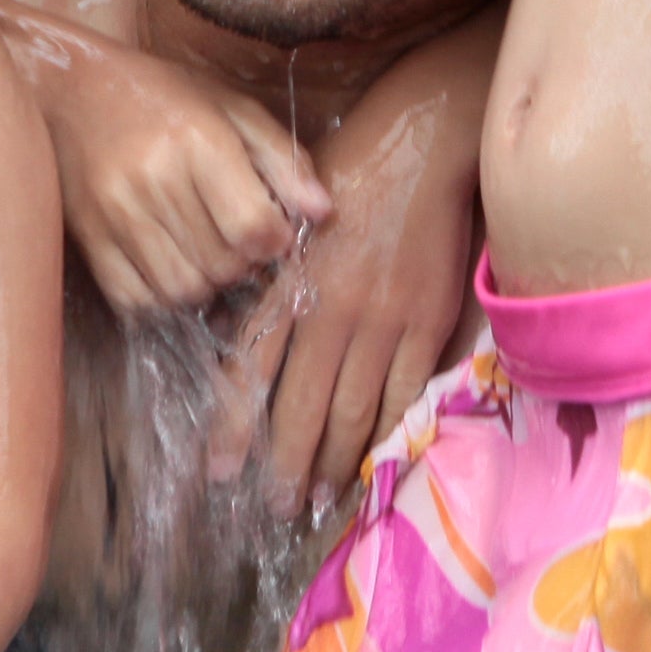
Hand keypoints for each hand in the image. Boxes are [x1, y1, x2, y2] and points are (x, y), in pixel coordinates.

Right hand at [24, 25, 332, 312]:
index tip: (274, 233)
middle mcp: (155, 178)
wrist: (71, 88)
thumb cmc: (164, 94)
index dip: (275, 242)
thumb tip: (322, 212)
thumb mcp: (232, 107)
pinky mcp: (89, 238)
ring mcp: (116, 213)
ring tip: (209, 255)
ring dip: (208, 285)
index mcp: (198, 139)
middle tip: (241, 244)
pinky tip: (172, 266)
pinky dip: (163, 299)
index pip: (252, 225)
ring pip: (183, 290)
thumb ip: (283, 157)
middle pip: (222, 264)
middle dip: (245, 265)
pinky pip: (137, 300)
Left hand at [223, 84, 475, 516]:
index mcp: (291, 284)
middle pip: (305, 406)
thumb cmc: (350, 172)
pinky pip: (407, 392)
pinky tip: (381, 459)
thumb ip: (275, 282)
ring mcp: (384, 320)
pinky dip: (391, 431)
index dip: (235, 426)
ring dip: (337, 462)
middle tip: (277, 508)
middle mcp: (332, 310)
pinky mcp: (428, 321)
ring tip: (322, 498)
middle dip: (288, 465)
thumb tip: (246, 334)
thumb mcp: (294, 222)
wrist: (422, 143)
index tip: (222, 473)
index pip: (253, 371)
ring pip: (355, 410)